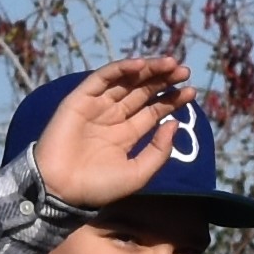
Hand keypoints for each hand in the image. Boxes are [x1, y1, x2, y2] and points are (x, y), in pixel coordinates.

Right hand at [29, 57, 191, 209]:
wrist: (61, 190)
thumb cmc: (99, 186)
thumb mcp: (138, 173)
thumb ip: (158, 151)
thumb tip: (175, 124)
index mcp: (127, 133)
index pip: (153, 110)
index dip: (172, 99)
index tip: (192, 91)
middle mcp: (113, 116)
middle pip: (142, 92)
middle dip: (163, 80)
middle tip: (184, 71)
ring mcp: (97, 106)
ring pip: (126, 81)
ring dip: (148, 70)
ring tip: (170, 64)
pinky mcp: (80, 99)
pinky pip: (102, 78)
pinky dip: (120, 69)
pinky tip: (141, 65)